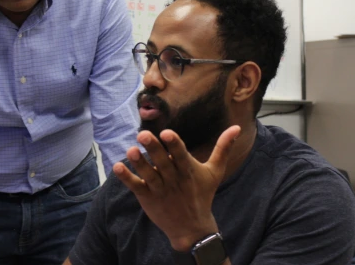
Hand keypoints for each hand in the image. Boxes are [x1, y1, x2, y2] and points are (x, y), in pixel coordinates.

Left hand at [113, 125, 240, 251]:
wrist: (192, 228)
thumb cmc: (203, 194)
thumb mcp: (215, 172)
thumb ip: (223, 148)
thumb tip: (237, 127)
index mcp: (188, 171)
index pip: (181, 155)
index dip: (174, 145)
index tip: (167, 133)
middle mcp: (174, 180)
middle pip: (163, 163)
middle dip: (153, 149)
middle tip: (143, 134)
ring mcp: (160, 190)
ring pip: (148, 175)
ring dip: (139, 163)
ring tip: (131, 150)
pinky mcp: (147, 198)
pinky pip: (136, 187)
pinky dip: (127, 178)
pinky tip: (117, 167)